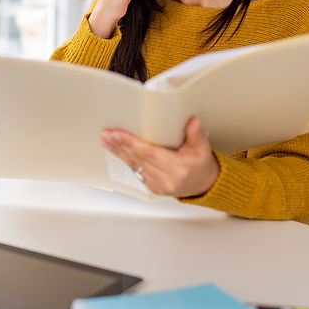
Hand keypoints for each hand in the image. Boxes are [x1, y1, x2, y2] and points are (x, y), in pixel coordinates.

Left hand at [100, 116, 219, 197]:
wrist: (202, 184)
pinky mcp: (151, 187)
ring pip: (133, 166)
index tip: (118, 134)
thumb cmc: (200, 164)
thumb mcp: (202, 147)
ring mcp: (158, 186)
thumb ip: (196, 133)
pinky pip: (135, 171)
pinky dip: (124, 159)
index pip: (150, 154)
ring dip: (118, 152)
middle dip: (120, 145)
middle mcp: (167, 179)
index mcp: (179, 169)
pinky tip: (115, 150)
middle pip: (138, 160)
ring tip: (106, 139)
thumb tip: (192, 121)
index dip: (132, 144)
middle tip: (107, 133)